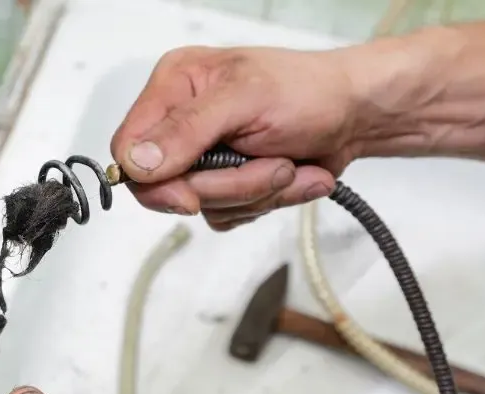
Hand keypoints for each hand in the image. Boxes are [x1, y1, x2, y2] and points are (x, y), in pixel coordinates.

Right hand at [110, 45, 359, 230]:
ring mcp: (204, 158)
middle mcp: (181, 123)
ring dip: (255, 193)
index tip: (191, 195)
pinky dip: (267, 202)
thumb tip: (135, 163)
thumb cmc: (309, 91)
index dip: (154, 182)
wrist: (357, 114)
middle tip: (271, 164)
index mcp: (174, 88)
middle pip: (167, 188)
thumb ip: (187, 130)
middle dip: (227, 186)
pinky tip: (291, 174)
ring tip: (289, 163)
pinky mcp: (226, 184)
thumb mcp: (245, 100)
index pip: (128, 149)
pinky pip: (227, 215)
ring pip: (203, 206)